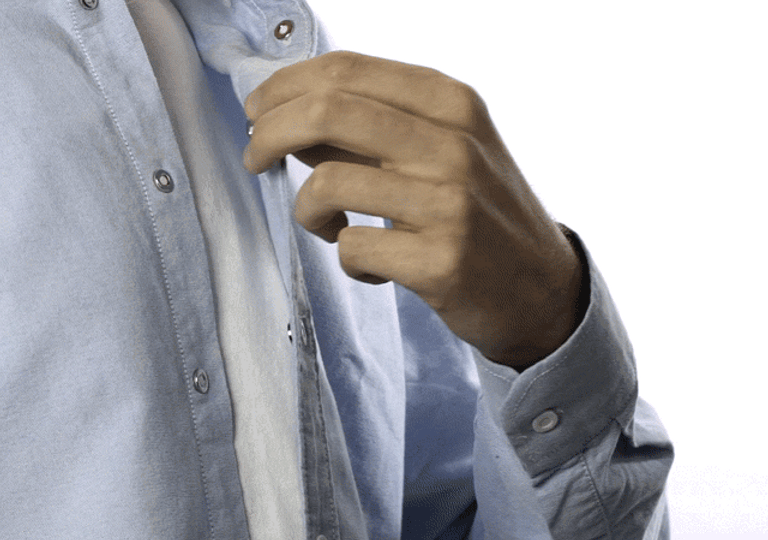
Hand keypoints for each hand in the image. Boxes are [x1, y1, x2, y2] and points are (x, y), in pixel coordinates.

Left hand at [243, 51, 585, 369]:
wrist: (541, 287)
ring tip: (328, 226)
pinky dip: (348, 259)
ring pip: (327, 183)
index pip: (346, 69)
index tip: (257, 111)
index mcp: (451, 101)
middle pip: (328, 111)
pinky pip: (352, 248)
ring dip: (308, 210)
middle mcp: (454, 143)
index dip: (285, 85)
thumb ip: (370, 127)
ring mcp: (450, 202)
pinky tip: (373, 265)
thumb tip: (284, 112)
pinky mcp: (441, 260)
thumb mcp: (438, 149)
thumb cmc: (476, 211)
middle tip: (254, 158)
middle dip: (269, 133)